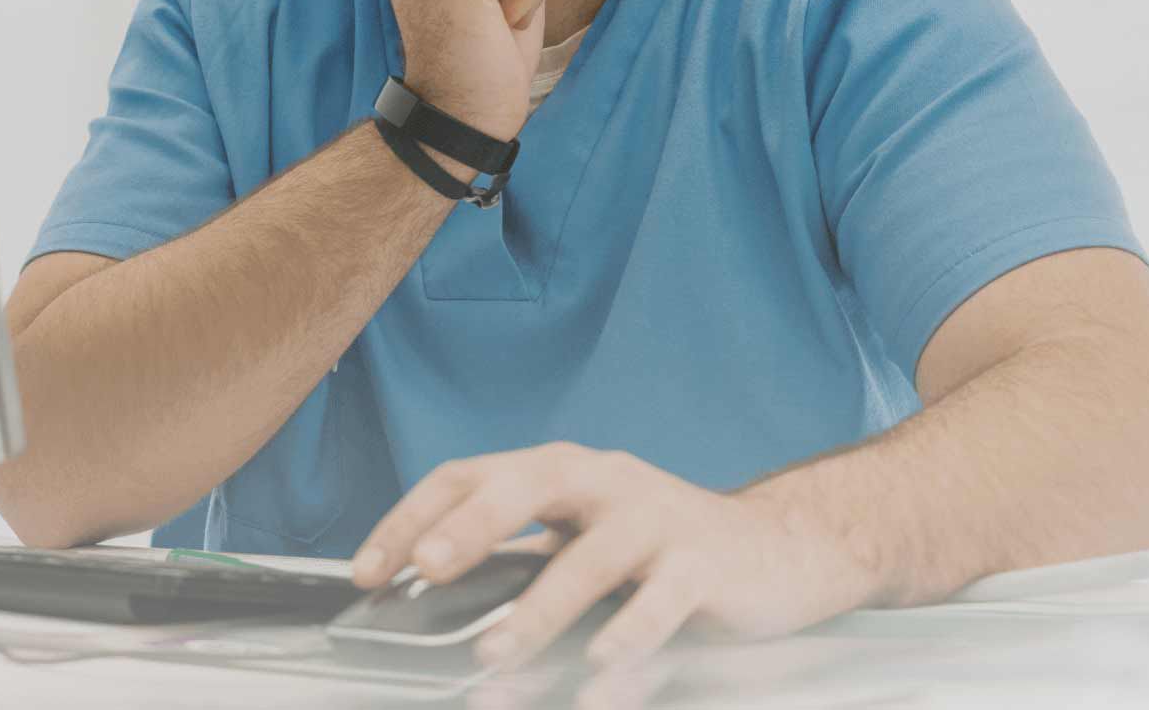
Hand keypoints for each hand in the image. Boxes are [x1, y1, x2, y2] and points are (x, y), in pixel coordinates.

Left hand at [350, 443, 881, 681]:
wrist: (780, 550)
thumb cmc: (661, 550)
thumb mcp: (582, 538)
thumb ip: (519, 557)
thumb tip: (427, 598)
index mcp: (560, 472)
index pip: (469, 475)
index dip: (413, 518)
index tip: (368, 571)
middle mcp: (604, 482)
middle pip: (527, 485)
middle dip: (471, 527)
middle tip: (426, 572)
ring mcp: (657, 519)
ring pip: (590, 557)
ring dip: (539, 609)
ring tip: (496, 653)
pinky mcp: (705, 564)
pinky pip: (659, 604)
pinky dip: (625, 639)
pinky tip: (596, 676)